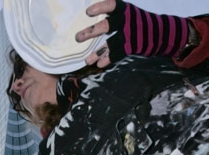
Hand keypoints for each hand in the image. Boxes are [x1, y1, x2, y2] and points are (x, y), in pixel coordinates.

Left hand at [75, 0, 191, 67]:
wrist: (161, 33)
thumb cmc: (139, 23)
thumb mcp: (129, 14)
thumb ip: (114, 16)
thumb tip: (95, 21)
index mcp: (125, 10)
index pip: (111, 5)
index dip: (99, 7)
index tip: (88, 13)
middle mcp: (127, 21)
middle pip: (106, 26)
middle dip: (91, 32)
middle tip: (77, 38)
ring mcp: (130, 35)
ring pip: (110, 44)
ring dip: (97, 53)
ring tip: (86, 60)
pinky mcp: (132, 47)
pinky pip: (117, 54)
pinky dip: (108, 59)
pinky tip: (99, 64)